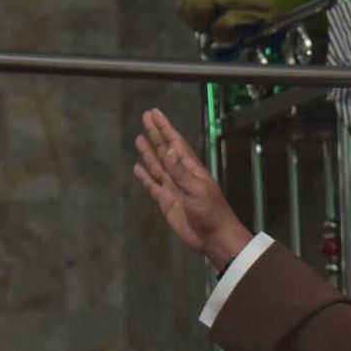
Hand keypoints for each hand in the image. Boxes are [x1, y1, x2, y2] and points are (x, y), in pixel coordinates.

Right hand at [133, 108, 252, 268]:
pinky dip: (145, 177)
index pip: (175, 143)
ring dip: (149, 152)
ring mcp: (173, 188)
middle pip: (165, 150)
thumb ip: (181, 172)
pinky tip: (138, 168)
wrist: (213, 237)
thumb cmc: (210, 212)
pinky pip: (153, 186)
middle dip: (156, 134)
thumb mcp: (197, 190)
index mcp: (191, 169)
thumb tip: (169, 150)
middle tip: (145, 117)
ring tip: (138, 138)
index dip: (165, 128)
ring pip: (157, 166)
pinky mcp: (166, 202)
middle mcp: (180, 175)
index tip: (155, 113)